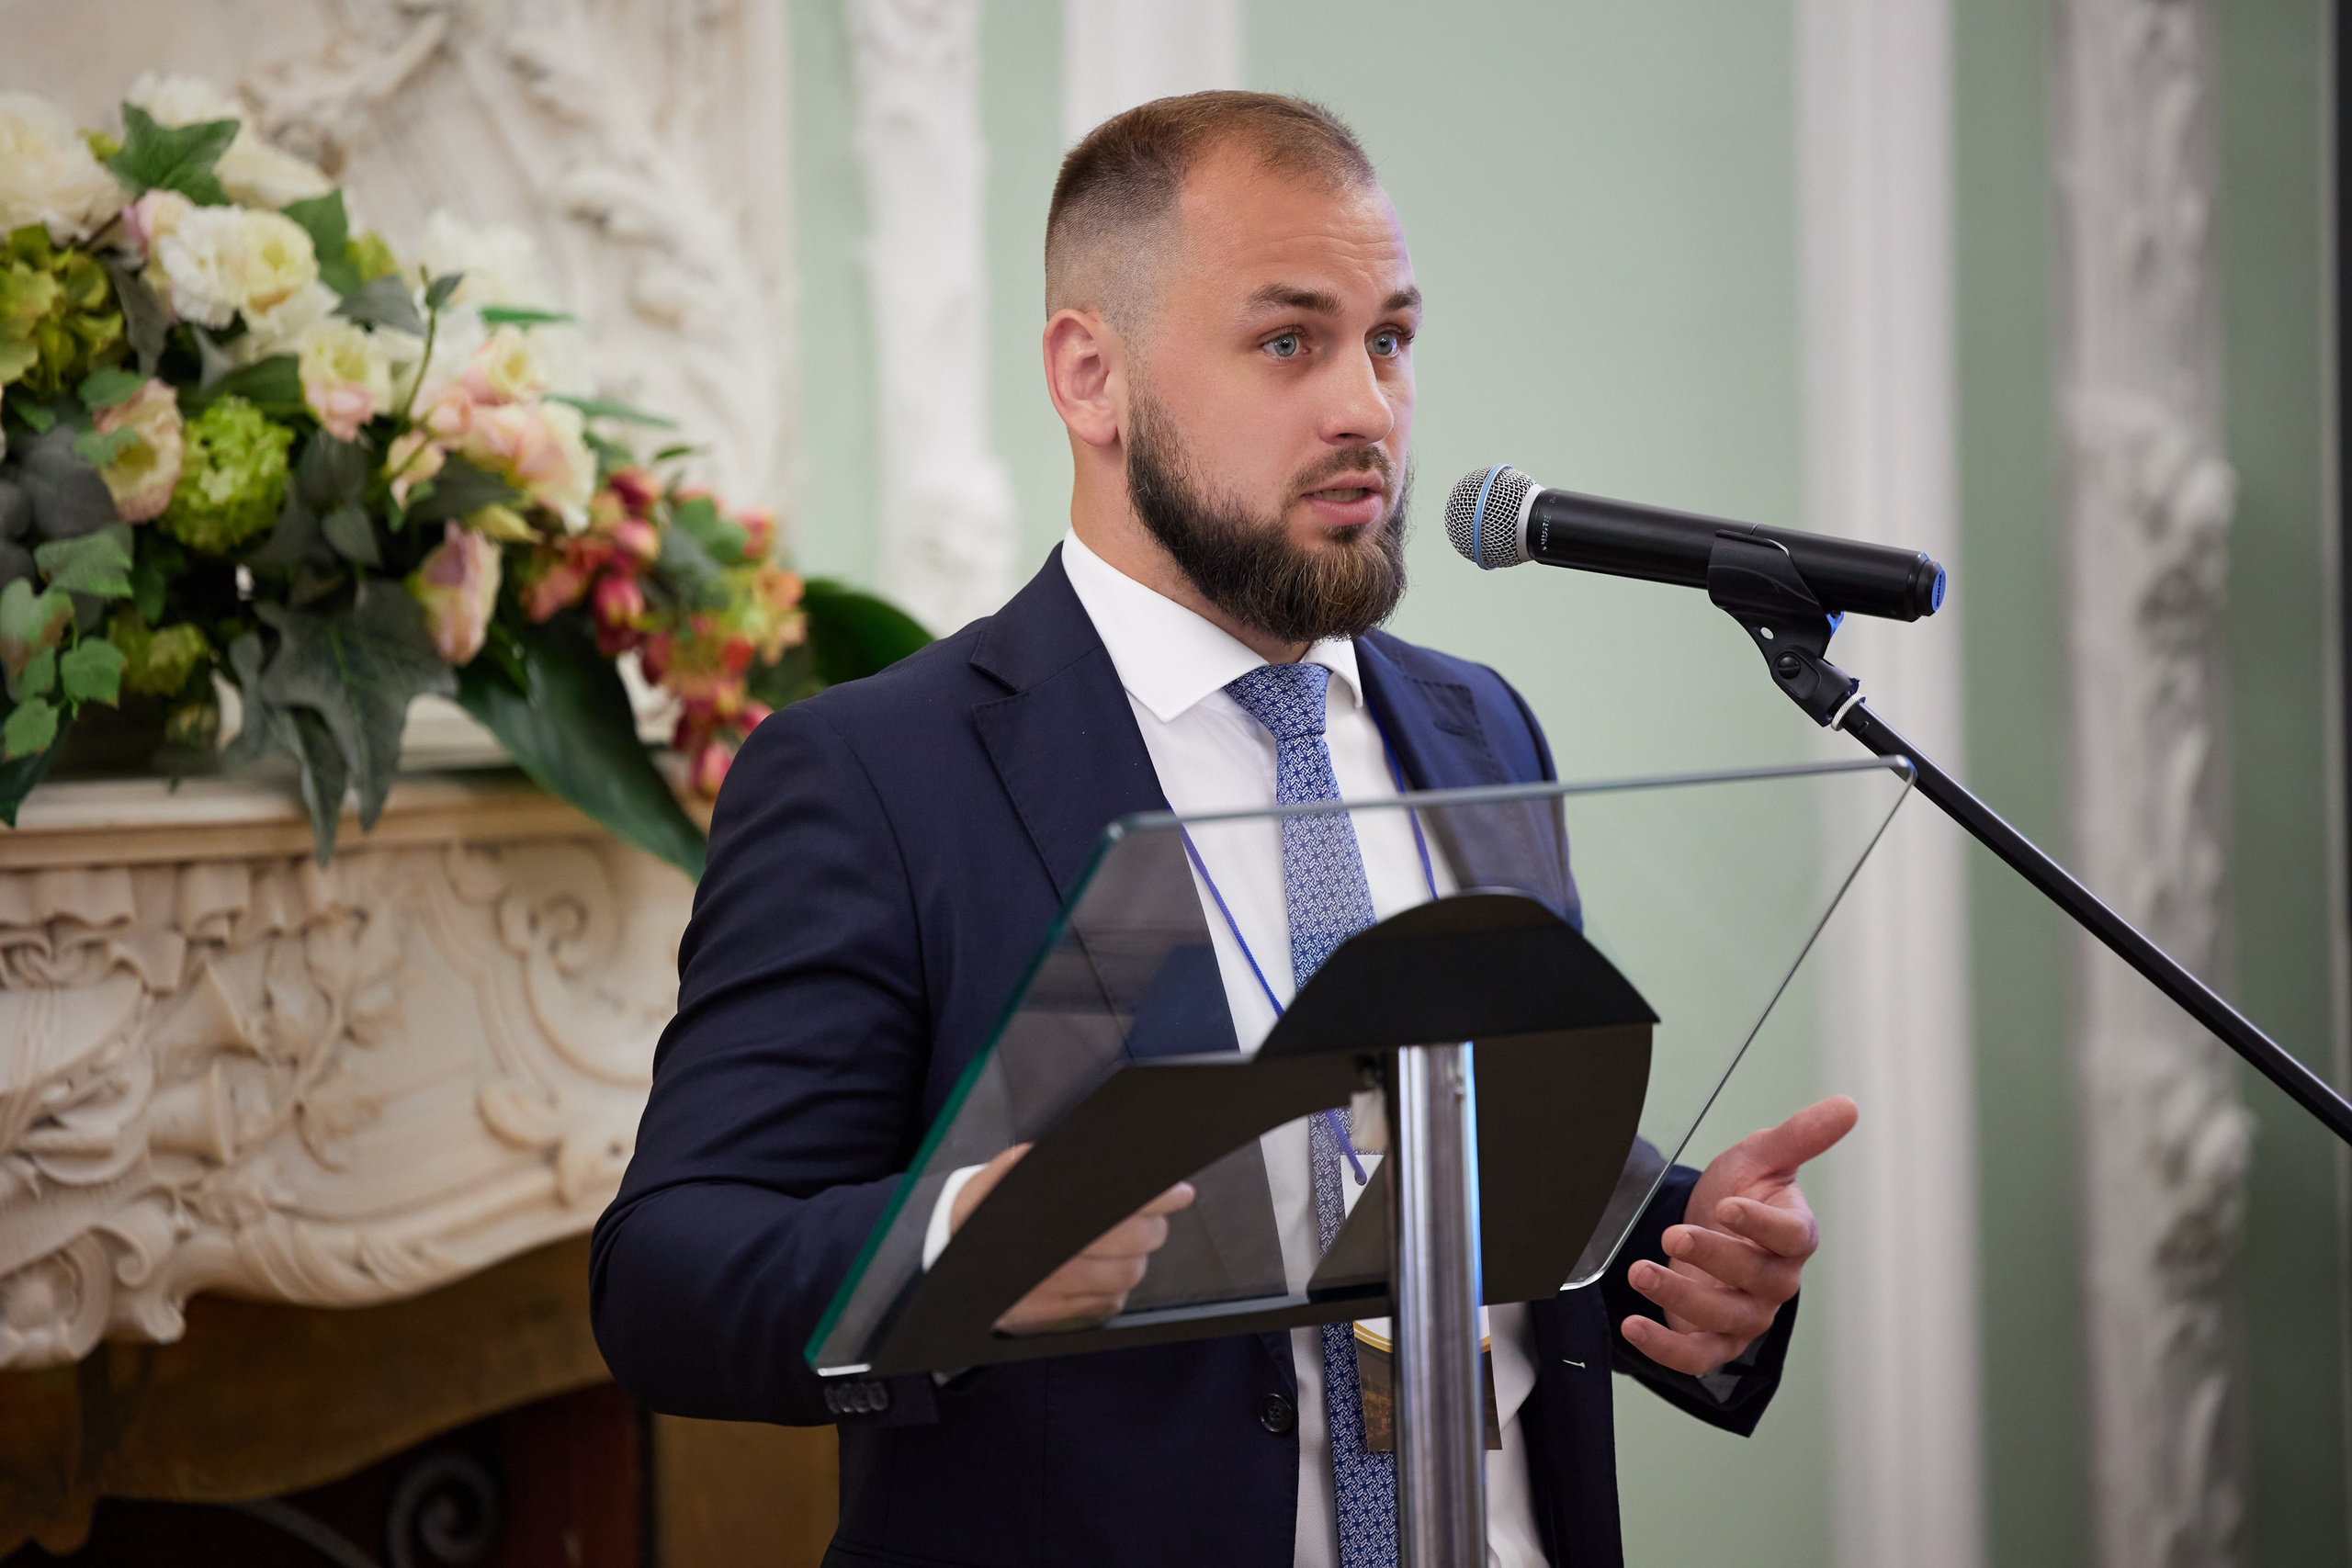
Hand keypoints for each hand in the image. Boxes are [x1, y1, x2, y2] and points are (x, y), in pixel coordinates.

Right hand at [950, 1144, 1196, 1334]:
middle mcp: (1040, 1253)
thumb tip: (1114, 1153)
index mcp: (1035, 1207)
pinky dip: (1111, 1289)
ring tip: (1121, 1245)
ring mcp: (1042, 1292)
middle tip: (1152, 1218)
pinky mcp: (1044, 1321)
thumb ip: (1058, 1163)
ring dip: (1133, 1260)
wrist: (939, 1254)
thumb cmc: (986, 1205)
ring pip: (1123, 1278)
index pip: (1114, 1202)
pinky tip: (1096, 1272)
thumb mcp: (1014, 1171)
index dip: (1153, 1198)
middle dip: (1151, 1228)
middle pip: (1128, 1244)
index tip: (1179, 1193)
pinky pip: (1105, 1306)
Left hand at [1622, 1095, 1856, 1375]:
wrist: (1705, 1224)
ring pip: (1726, 1318)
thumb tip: (1847, 1106)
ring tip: (1641, 1272)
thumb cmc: (1740, 1192)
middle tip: (1673, 1234)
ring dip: (1681, 1298)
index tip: (1727, 1206)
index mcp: (1793, 1235)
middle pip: (1757, 1279)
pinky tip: (1634, 1326)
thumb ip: (1801, 1135)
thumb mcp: (1762, 1157)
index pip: (1792, 1237)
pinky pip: (1698, 1356)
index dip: (1762, 1225)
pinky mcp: (1715, 1339)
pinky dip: (1666, 1347)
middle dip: (1714, 1257)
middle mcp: (1775, 1280)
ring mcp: (1747, 1314)